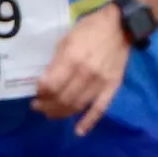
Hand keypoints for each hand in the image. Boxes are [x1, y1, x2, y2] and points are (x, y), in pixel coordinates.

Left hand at [33, 3, 134, 129]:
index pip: (51, 86)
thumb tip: (45, 82)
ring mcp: (100, 82)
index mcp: (72, 58)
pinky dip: (89, 122)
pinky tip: (79, 131)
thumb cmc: (89, 29)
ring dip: (61, 113)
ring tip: (51, 114)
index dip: (40, 93)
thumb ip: (55, 63)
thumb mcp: (66, 40)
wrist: (121, 26)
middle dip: (47, 106)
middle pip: (62, 99)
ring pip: (77, 106)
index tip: (36, 94)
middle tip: (39, 107)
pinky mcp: (112, 87)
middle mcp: (86, 73)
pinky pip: (100, 108)